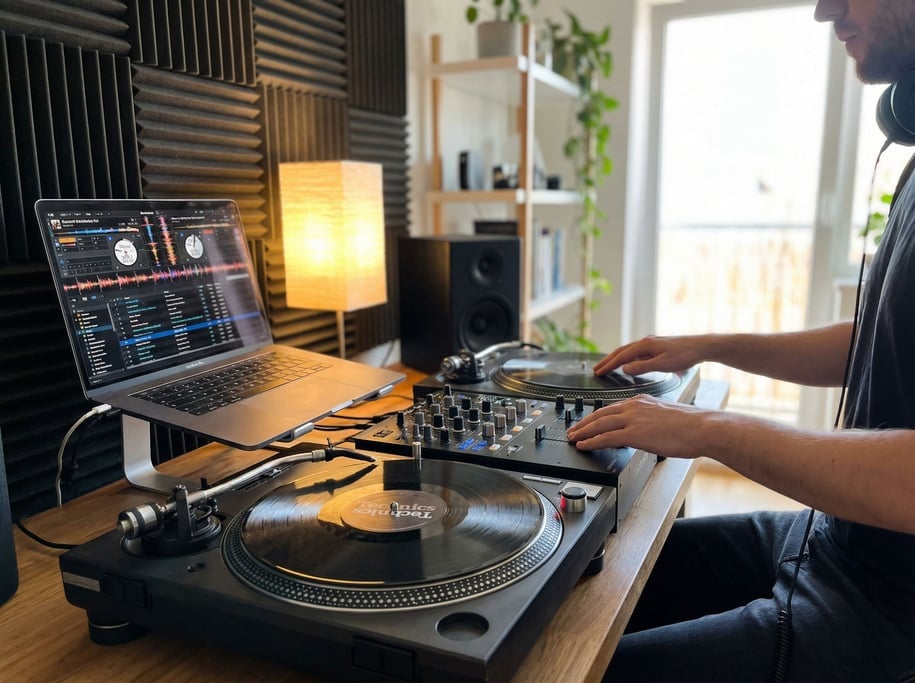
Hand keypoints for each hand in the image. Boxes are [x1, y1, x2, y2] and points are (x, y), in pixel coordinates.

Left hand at [566, 394, 706, 459]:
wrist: (703, 427)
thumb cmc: (692, 425)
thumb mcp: (666, 417)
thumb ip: (651, 421)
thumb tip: (646, 432)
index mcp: (641, 401)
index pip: (612, 408)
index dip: (596, 416)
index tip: (587, 422)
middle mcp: (634, 406)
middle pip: (600, 414)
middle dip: (584, 423)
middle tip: (572, 430)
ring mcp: (633, 418)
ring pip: (599, 424)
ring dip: (582, 432)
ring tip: (572, 438)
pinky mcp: (634, 433)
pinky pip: (606, 437)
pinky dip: (591, 441)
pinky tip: (583, 445)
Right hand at [593, 335, 705, 376]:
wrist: (701, 346)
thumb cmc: (685, 355)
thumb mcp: (663, 364)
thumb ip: (642, 367)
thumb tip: (625, 369)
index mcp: (645, 345)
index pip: (621, 356)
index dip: (609, 365)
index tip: (598, 372)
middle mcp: (646, 342)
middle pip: (621, 351)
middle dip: (608, 361)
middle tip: (596, 369)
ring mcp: (651, 343)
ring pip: (628, 351)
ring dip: (616, 359)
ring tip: (607, 366)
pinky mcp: (656, 347)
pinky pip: (636, 352)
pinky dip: (626, 358)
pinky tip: (627, 363)